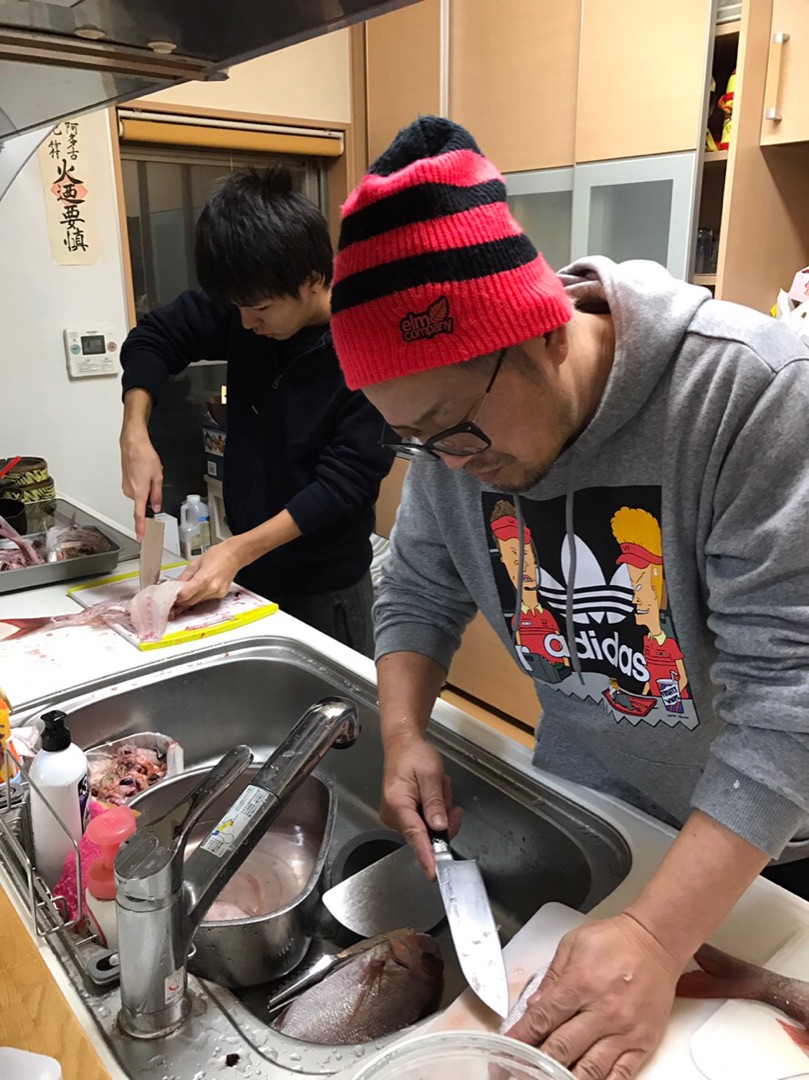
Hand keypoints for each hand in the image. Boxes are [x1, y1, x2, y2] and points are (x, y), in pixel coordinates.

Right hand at [120, 435, 162, 541]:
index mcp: (139, 492)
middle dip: (150, 497)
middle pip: (142, 503)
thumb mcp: (158, 477)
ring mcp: (126, 487)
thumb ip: (157, 495)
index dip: (140, 528)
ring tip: (149, 473)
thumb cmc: (144, 457)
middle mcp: (130, 492)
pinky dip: (141, 484)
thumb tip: (155, 507)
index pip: (138, 515)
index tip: (140, 537)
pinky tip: (144, 472)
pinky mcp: (124, 482)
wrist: (133, 444)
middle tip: (154, 480)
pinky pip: (135, 489)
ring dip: (146, 489)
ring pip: (140, 495)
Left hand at [175, 541, 242, 606]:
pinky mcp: (220, 595)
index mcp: (204, 578)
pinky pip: (205, 600)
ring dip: (189, 600)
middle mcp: (212, 588)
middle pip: (190, 602)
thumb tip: (175, 585)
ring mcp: (217, 593)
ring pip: (197, 602)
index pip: (185, 595)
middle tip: (173, 598)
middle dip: (180, 601)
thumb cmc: (218, 555)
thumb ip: (184, 576)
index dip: (176, 598)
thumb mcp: (195, 562)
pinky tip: (195, 592)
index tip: (170, 597)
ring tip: (183, 594)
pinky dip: (198, 597)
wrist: (235, 555)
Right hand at [379, 732, 461, 877]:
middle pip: (426, 833)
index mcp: (398, 803)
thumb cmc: (414, 756)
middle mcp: (393, 815)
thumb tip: (439, 827)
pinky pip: (425, 824)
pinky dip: (434, 812)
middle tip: (445, 793)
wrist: (402, 746)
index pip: (415, 834)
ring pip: (428, 829)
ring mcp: (396, 817)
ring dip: (439, 811)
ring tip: (437, 787)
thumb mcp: (431, 774)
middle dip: (443, 817)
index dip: (426, 854)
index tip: (434, 872)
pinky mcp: (402, 817)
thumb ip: (435, 802)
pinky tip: (434, 794)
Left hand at [506, 912, 682, 1078]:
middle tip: (518, 1072)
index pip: (542, 1018)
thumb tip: (533, 1005)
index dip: (520, 1037)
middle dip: (535, 1065)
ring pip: (589, 1070)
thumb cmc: (615, 940)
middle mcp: (601, 1011)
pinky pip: (621, 1076)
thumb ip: (552, 977)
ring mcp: (623, 1031)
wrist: (656, 941)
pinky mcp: (642, 1043)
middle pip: (561, 1049)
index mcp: (579, 984)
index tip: (505, 1051)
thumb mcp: (574, 945)